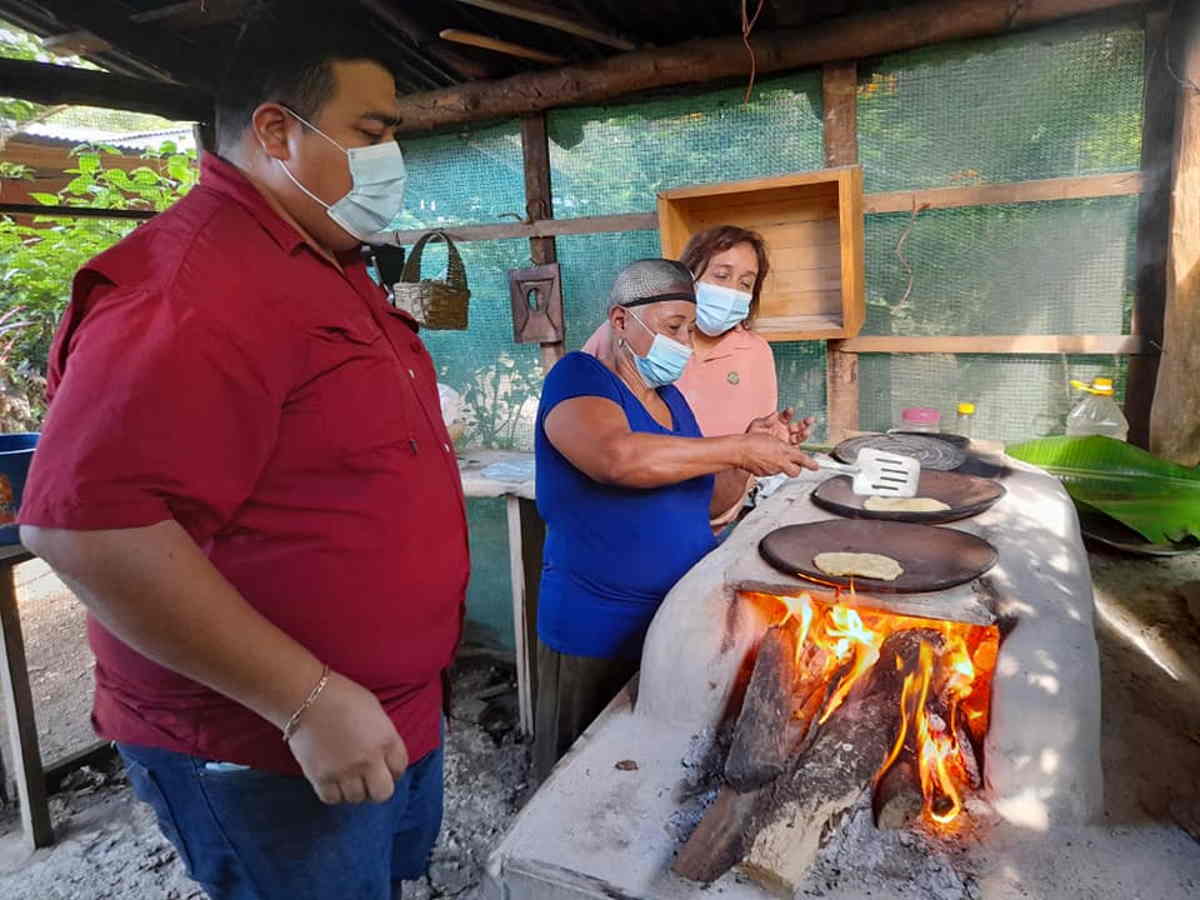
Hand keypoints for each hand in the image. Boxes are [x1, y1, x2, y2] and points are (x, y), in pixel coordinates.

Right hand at [287, 670, 408, 804]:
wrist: (306, 697)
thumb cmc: (342, 696)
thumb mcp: (375, 710)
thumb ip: (382, 735)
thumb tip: (382, 753)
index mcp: (386, 740)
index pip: (400, 769)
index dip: (393, 770)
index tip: (384, 767)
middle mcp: (369, 760)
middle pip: (383, 793)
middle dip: (377, 787)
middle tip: (367, 779)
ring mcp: (345, 771)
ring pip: (356, 798)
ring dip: (353, 789)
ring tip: (346, 776)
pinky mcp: (321, 778)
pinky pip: (332, 799)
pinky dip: (333, 793)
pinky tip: (331, 780)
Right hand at [736, 433, 819, 477]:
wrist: (739, 451)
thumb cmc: (752, 441)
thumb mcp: (766, 429)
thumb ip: (773, 426)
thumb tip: (777, 420)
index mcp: (786, 452)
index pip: (803, 459)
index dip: (811, 464)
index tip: (816, 467)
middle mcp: (782, 463)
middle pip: (795, 471)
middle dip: (797, 469)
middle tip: (796, 465)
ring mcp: (773, 470)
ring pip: (783, 471)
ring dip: (782, 465)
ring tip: (775, 459)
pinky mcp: (765, 474)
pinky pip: (772, 472)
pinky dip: (771, 467)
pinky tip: (765, 461)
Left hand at [746, 408, 814, 445]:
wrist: (748, 451)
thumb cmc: (752, 436)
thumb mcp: (756, 426)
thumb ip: (765, 420)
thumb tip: (775, 414)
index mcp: (779, 422)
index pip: (786, 416)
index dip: (789, 413)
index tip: (791, 410)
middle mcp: (785, 431)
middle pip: (798, 426)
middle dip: (805, 422)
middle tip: (810, 419)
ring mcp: (787, 441)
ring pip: (799, 437)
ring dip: (804, 434)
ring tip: (807, 431)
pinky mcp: (788, 451)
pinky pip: (795, 449)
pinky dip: (798, 448)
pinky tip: (800, 447)